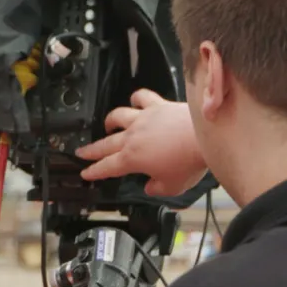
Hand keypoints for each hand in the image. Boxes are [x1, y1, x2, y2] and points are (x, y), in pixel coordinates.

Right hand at [76, 89, 206, 196]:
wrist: (205, 137)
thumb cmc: (189, 162)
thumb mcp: (172, 187)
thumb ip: (157, 188)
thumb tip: (150, 186)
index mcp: (132, 159)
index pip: (107, 167)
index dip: (94, 171)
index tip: (85, 173)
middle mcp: (133, 136)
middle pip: (106, 143)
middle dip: (92, 150)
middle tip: (81, 152)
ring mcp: (144, 118)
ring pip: (118, 116)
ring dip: (110, 121)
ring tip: (107, 125)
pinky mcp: (158, 105)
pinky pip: (142, 97)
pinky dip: (136, 98)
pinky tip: (135, 100)